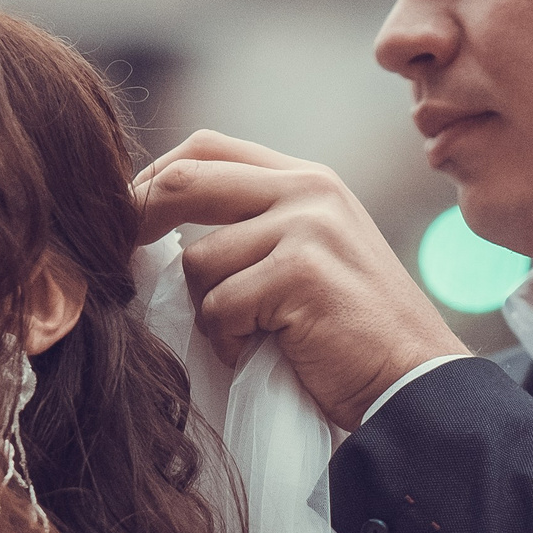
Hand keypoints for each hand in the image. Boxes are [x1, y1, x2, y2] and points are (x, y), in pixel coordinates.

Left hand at [134, 131, 468, 430]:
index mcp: (307, 180)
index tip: (126, 218)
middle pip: (186, 180)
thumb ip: (255, 226)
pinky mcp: (300, 273)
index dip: (153, 177)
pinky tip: (269, 352)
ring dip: (209, 312)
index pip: (207, 148)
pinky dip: (230, 341)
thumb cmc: (353, 335)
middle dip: (138, 221)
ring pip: (198, 262)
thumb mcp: (311, 255)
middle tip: (117, 262)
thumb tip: (157, 225)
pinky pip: (220, 306)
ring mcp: (306, 228)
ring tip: (251, 337)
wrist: (415, 384)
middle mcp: (308, 191)